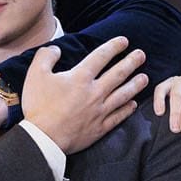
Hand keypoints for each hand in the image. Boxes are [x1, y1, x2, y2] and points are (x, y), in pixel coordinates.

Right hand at [21, 38, 149, 154]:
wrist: (43, 138)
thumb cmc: (38, 106)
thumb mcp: (35, 75)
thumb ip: (46, 57)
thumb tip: (56, 49)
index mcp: (80, 78)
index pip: (101, 57)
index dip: (113, 47)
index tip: (124, 41)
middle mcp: (95, 92)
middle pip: (118, 74)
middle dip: (131, 62)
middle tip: (142, 55)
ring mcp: (100, 111)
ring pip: (123, 95)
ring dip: (135, 85)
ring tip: (145, 78)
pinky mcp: (100, 127)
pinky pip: (118, 116)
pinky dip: (128, 109)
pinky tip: (134, 104)